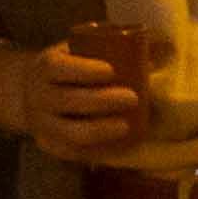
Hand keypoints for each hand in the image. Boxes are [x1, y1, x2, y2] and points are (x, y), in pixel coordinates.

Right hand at [8, 39, 148, 161]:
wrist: (33, 93)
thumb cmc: (70, 68)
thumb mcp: (79, 50)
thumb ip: (113, 47)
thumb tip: (164, 46)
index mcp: (45, 67)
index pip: (58, 68)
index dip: (83, 70)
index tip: (110, 70)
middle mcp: (38, 96)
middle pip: (66, 101)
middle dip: (100, 101)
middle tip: (132, 98)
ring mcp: (42, 123)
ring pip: (70, 132)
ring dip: (100, 130)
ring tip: (126, 126)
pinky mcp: (49, 145)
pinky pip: (72, 153)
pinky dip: (96, 151)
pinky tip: (117, 146)